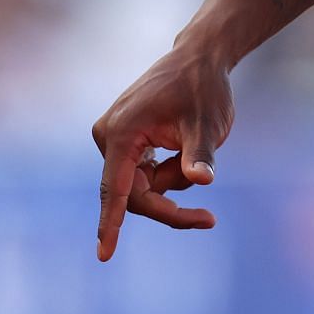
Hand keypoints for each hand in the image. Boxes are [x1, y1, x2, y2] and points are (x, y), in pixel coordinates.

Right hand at [91, 45, 234, 260]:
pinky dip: (168, 170)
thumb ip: (200, 154)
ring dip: (172, 180)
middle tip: (209, 220)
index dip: (113, 224)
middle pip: (133, 193)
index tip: (105, 255)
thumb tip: (201, 180)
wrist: (199, 59)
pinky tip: (183, 140)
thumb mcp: (207, 124)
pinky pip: (143, 172)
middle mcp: (109, 136)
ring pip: (141, 184)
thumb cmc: (204, 89)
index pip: (117, 190)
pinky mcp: (123, 138)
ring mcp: (114, 137)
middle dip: (169, 206)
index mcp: (122, 134)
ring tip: (197, 144)